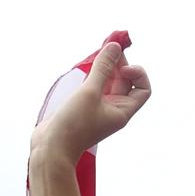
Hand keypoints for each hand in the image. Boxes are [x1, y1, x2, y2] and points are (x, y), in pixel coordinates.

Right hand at [31, 39, 148, 160]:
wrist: (51, 149)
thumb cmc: (73, 125)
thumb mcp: (90, 92)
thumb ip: (103, 68)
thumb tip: (114, 46)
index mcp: (122, 111)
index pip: (143, 89)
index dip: (137, 74)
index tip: (122, 68)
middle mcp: (113, 109)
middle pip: (125, 81)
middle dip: (118, 63)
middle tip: (106, 48)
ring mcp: (98, 108)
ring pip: (108, 82)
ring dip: (105, 66)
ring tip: (97, 52)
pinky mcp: (83, 106)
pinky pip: (94, 86)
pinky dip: (93, 74)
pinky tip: (86, 65)